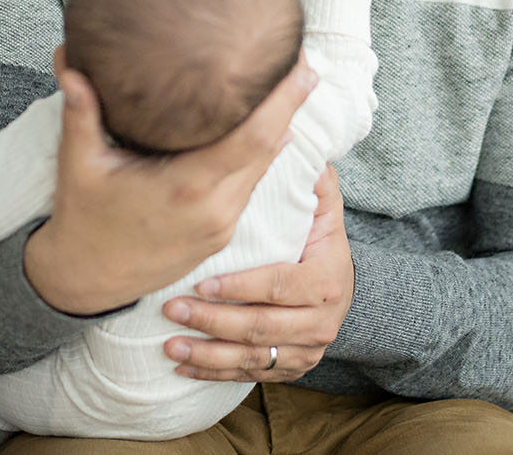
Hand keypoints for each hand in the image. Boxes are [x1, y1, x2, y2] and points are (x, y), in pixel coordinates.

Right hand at [23, 49, 318, 315]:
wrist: (86, 279)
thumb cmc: (82, 217)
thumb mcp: (79, 163)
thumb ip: (80, 110)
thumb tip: (69, 56)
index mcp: (187, 188)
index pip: (253, 138)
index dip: (283, 102)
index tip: (304, 67)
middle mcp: (215, 209)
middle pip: (269, 149)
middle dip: (289, 106)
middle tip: (304, 62)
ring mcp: (221, 225)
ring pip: (263, 169)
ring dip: (279, 130)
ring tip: (289, 87)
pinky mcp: (221, 234)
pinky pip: (251, 186)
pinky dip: (261, 155)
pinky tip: (265, 128)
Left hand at [162, 164, 353, 381]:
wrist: (342, 287)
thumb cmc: (321, 238)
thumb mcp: (325, 207)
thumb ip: (311, 179)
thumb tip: (292, 134)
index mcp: (326, 280)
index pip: (279, 286)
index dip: (240, 288)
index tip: (202, 282)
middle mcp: (321, 322)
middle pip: (261, 327)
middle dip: (213, 321)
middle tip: (172, 309)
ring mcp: (307, 351)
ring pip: (253, 359)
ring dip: (208, 354)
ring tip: (169, 345)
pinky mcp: (291, 369)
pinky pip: (250, 377)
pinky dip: (214, 374)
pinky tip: (182, 368)